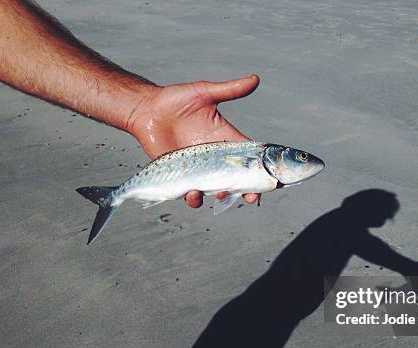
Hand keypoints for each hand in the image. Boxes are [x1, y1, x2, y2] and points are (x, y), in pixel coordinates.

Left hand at [127, 75, 260, 207]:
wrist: (145, 111)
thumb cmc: (174, 100)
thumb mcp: (204, 93)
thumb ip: (229, 90)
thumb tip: (255, 79)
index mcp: (225, 140)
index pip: (248, 159)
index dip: (261, 171)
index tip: (272, 182)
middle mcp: (214, 159)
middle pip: (237, 180)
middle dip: (246, 192)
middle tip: (250, 198)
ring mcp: (198, 170)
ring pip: (215, 191)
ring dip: (220, 198)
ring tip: (219, 194)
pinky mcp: (180, 178)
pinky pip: (190, 194)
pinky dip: (194, 198)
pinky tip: (192, 193)